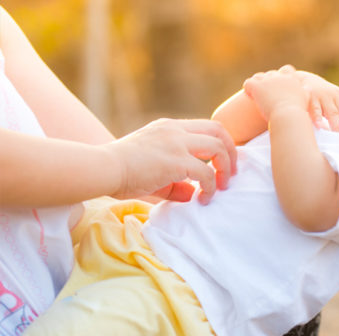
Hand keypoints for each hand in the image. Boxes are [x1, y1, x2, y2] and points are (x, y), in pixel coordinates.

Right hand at [105, 119, 237, 204]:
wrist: (101, 169)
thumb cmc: (119, 172)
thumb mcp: (152, 172)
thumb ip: (175, 182)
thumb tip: (193, 194)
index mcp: (169, 127)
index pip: (205, 127)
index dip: (220, 144)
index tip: (222, 163)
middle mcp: (175, 130)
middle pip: (219, 130)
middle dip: (232, 152)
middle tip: (231, 173)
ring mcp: (176, 142)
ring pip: (218, 148)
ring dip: (225, 169)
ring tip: (221, 187)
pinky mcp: (175, 160)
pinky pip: (205, 172)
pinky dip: (210, 186)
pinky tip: (203, 198)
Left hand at [243, 65, 308, 120]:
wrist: (288, 115)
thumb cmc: (298, 111)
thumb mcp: (306, 99)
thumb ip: (306, 92)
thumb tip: (308, 88)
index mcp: (292, 78)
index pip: (286, 70)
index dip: (281, 77)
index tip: (279, 87)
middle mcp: (279, 76)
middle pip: (270, 74)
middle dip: (268, 83)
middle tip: (266, 95)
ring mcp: (267, 80)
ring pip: (258, 77)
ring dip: (257, 85)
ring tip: (257, 96)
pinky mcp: (257, 86)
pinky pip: (248, 83)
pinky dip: (248, 90)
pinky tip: (251, 97)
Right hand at [296, 70, 338, 133]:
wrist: (303, 81)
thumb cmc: (324, 97)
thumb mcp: (336, 100)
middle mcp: (335, 96)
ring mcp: (323, 96)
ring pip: (332, 113)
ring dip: (336, 125)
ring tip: (338, 135)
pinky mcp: (310, 97)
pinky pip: (315, 109)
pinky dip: (317, 117)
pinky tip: (320, 126)